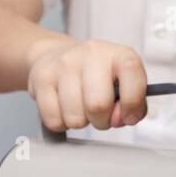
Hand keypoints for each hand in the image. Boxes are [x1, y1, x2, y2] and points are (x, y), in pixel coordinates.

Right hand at [27, 38, 148, 132]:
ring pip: (75, 117)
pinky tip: (64, 108)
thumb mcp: (123, 86)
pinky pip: (53, 119)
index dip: (132, 103)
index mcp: (119, 54)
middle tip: (99, 115)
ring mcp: (64, 63)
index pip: (132, 73)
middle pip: (98, 105)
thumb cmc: (97, 78)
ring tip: (81, 109)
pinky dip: (61, 123)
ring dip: (81, 122)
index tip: (127, 115)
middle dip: (101, 121)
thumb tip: (119, 118)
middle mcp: (92, 53)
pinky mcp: (41, 77)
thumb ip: (133, 105)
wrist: (58, 56)